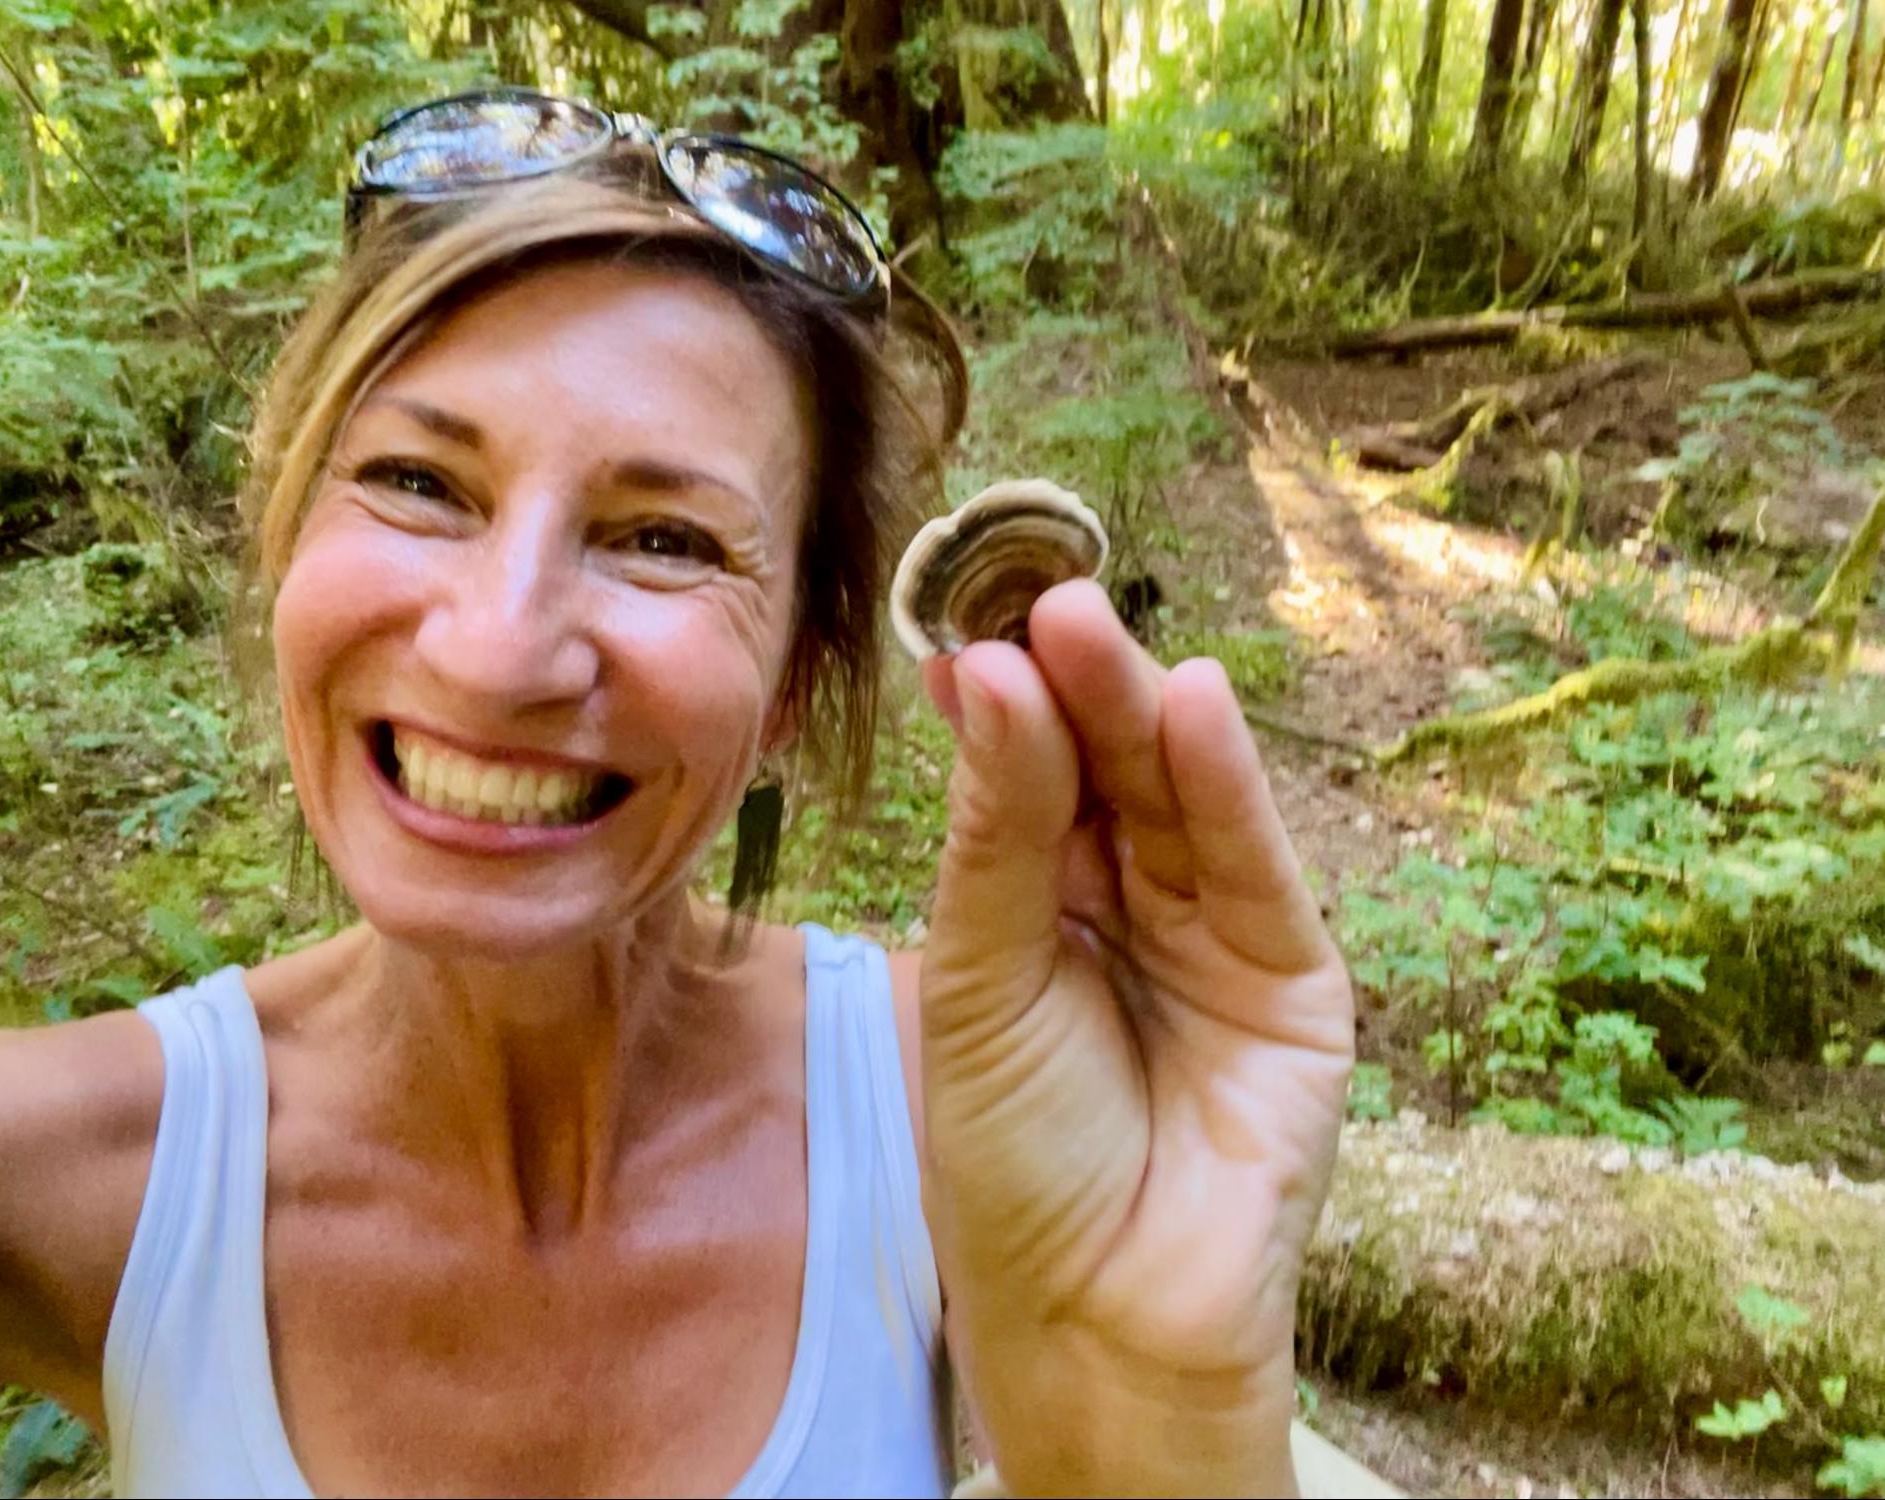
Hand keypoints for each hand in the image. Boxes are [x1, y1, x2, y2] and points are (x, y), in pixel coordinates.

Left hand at [919, 580, 1352, 1497]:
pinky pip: (1250, 865)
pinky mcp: (1292, 976)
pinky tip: (1191, 701)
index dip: (1002, 706)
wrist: (1102, 1315)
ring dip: (1135, 712)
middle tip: (1033, 602)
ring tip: (1084, 626)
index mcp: (1030, 907)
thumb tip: (986, 681)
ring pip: (1174, 801)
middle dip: (1070, 688)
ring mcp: (1212, 936)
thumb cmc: (1014, 1162)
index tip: (965, 626)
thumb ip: (996, 835)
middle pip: (1101, 773)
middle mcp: (1123, 906)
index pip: (1022, 780)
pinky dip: (1224, 786)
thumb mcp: (978, 983)